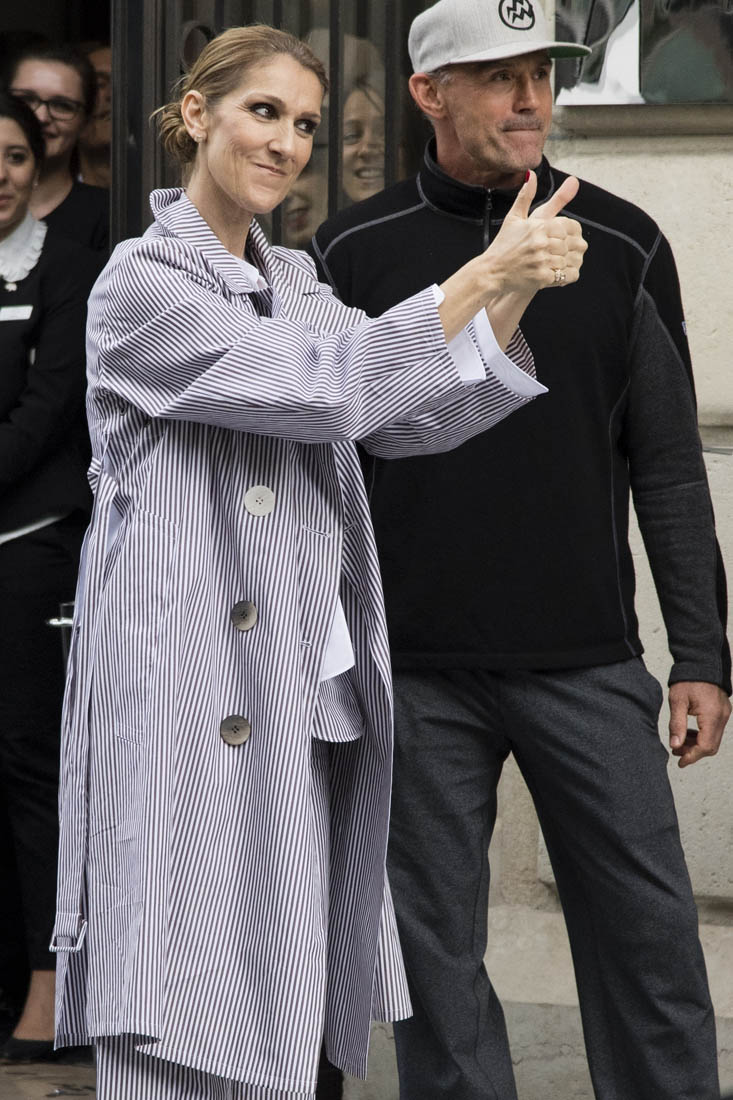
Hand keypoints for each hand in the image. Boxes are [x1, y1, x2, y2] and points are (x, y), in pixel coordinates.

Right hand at [485, 170, 586, 295]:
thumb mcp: (514, 218)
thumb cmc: (503, 245)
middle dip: (569, 248)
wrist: (491, 272)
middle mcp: (541, 243)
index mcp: (538, 226)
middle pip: (570, 243)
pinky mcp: (542, 278)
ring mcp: (542, 261)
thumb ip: (525, 196)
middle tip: (564, 251)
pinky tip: (557, 273)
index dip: (569, 232)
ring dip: (567, 262)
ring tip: (558, 262)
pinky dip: (565, 276)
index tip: (564, 237)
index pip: (568, 225)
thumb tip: (531, 174)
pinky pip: (565, 276)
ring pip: (568, 259)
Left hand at [668, 680, 730, 767]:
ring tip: (680, 743)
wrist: (700, 661)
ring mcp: (724, 714)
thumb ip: (677, 725)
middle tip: (676, 752)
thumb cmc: (688, 679)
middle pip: (711, 746)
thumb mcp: (677, 701)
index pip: (705, 746)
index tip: (680, 762)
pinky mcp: (723, 711)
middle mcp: (722, 716)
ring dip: (698, 745)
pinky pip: (715, 730)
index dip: (692, 756)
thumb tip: (675, 746)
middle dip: (694, 752)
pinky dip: (703, 735)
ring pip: (714, 739)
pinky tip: (689, 733)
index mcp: (711, 715)